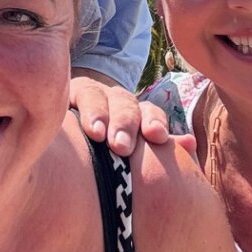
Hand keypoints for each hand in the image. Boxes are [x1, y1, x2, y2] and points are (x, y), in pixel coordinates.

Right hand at [68, 70, 194, 157]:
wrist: (72, 147)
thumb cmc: (110, 155)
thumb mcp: (136, 150)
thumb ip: (163, 148)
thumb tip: (190, 144)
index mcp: (136, 114)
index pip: (150, 113)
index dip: (154, 121)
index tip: (157, 136)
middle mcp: (113, 101)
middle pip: (124, 103)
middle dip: (126, 122)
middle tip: (122, 146)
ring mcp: (87, 96)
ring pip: (95, 96)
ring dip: (98, 113)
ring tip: (96, 133)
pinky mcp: (61, 97)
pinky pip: (64, 96)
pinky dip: (66, 106)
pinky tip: (64, 121)